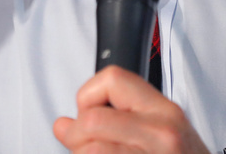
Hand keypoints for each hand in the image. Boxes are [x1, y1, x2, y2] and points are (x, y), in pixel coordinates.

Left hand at [53, 66, 211, 153]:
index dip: (88, 96)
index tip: (89, 114)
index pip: (111, 79)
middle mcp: (161, 133)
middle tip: (83, 146)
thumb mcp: (162, 134)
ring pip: (90, 152)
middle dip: (76, 136)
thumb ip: (116, 120)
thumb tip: (62, 125)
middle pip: (91, 121)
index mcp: (163, 111)